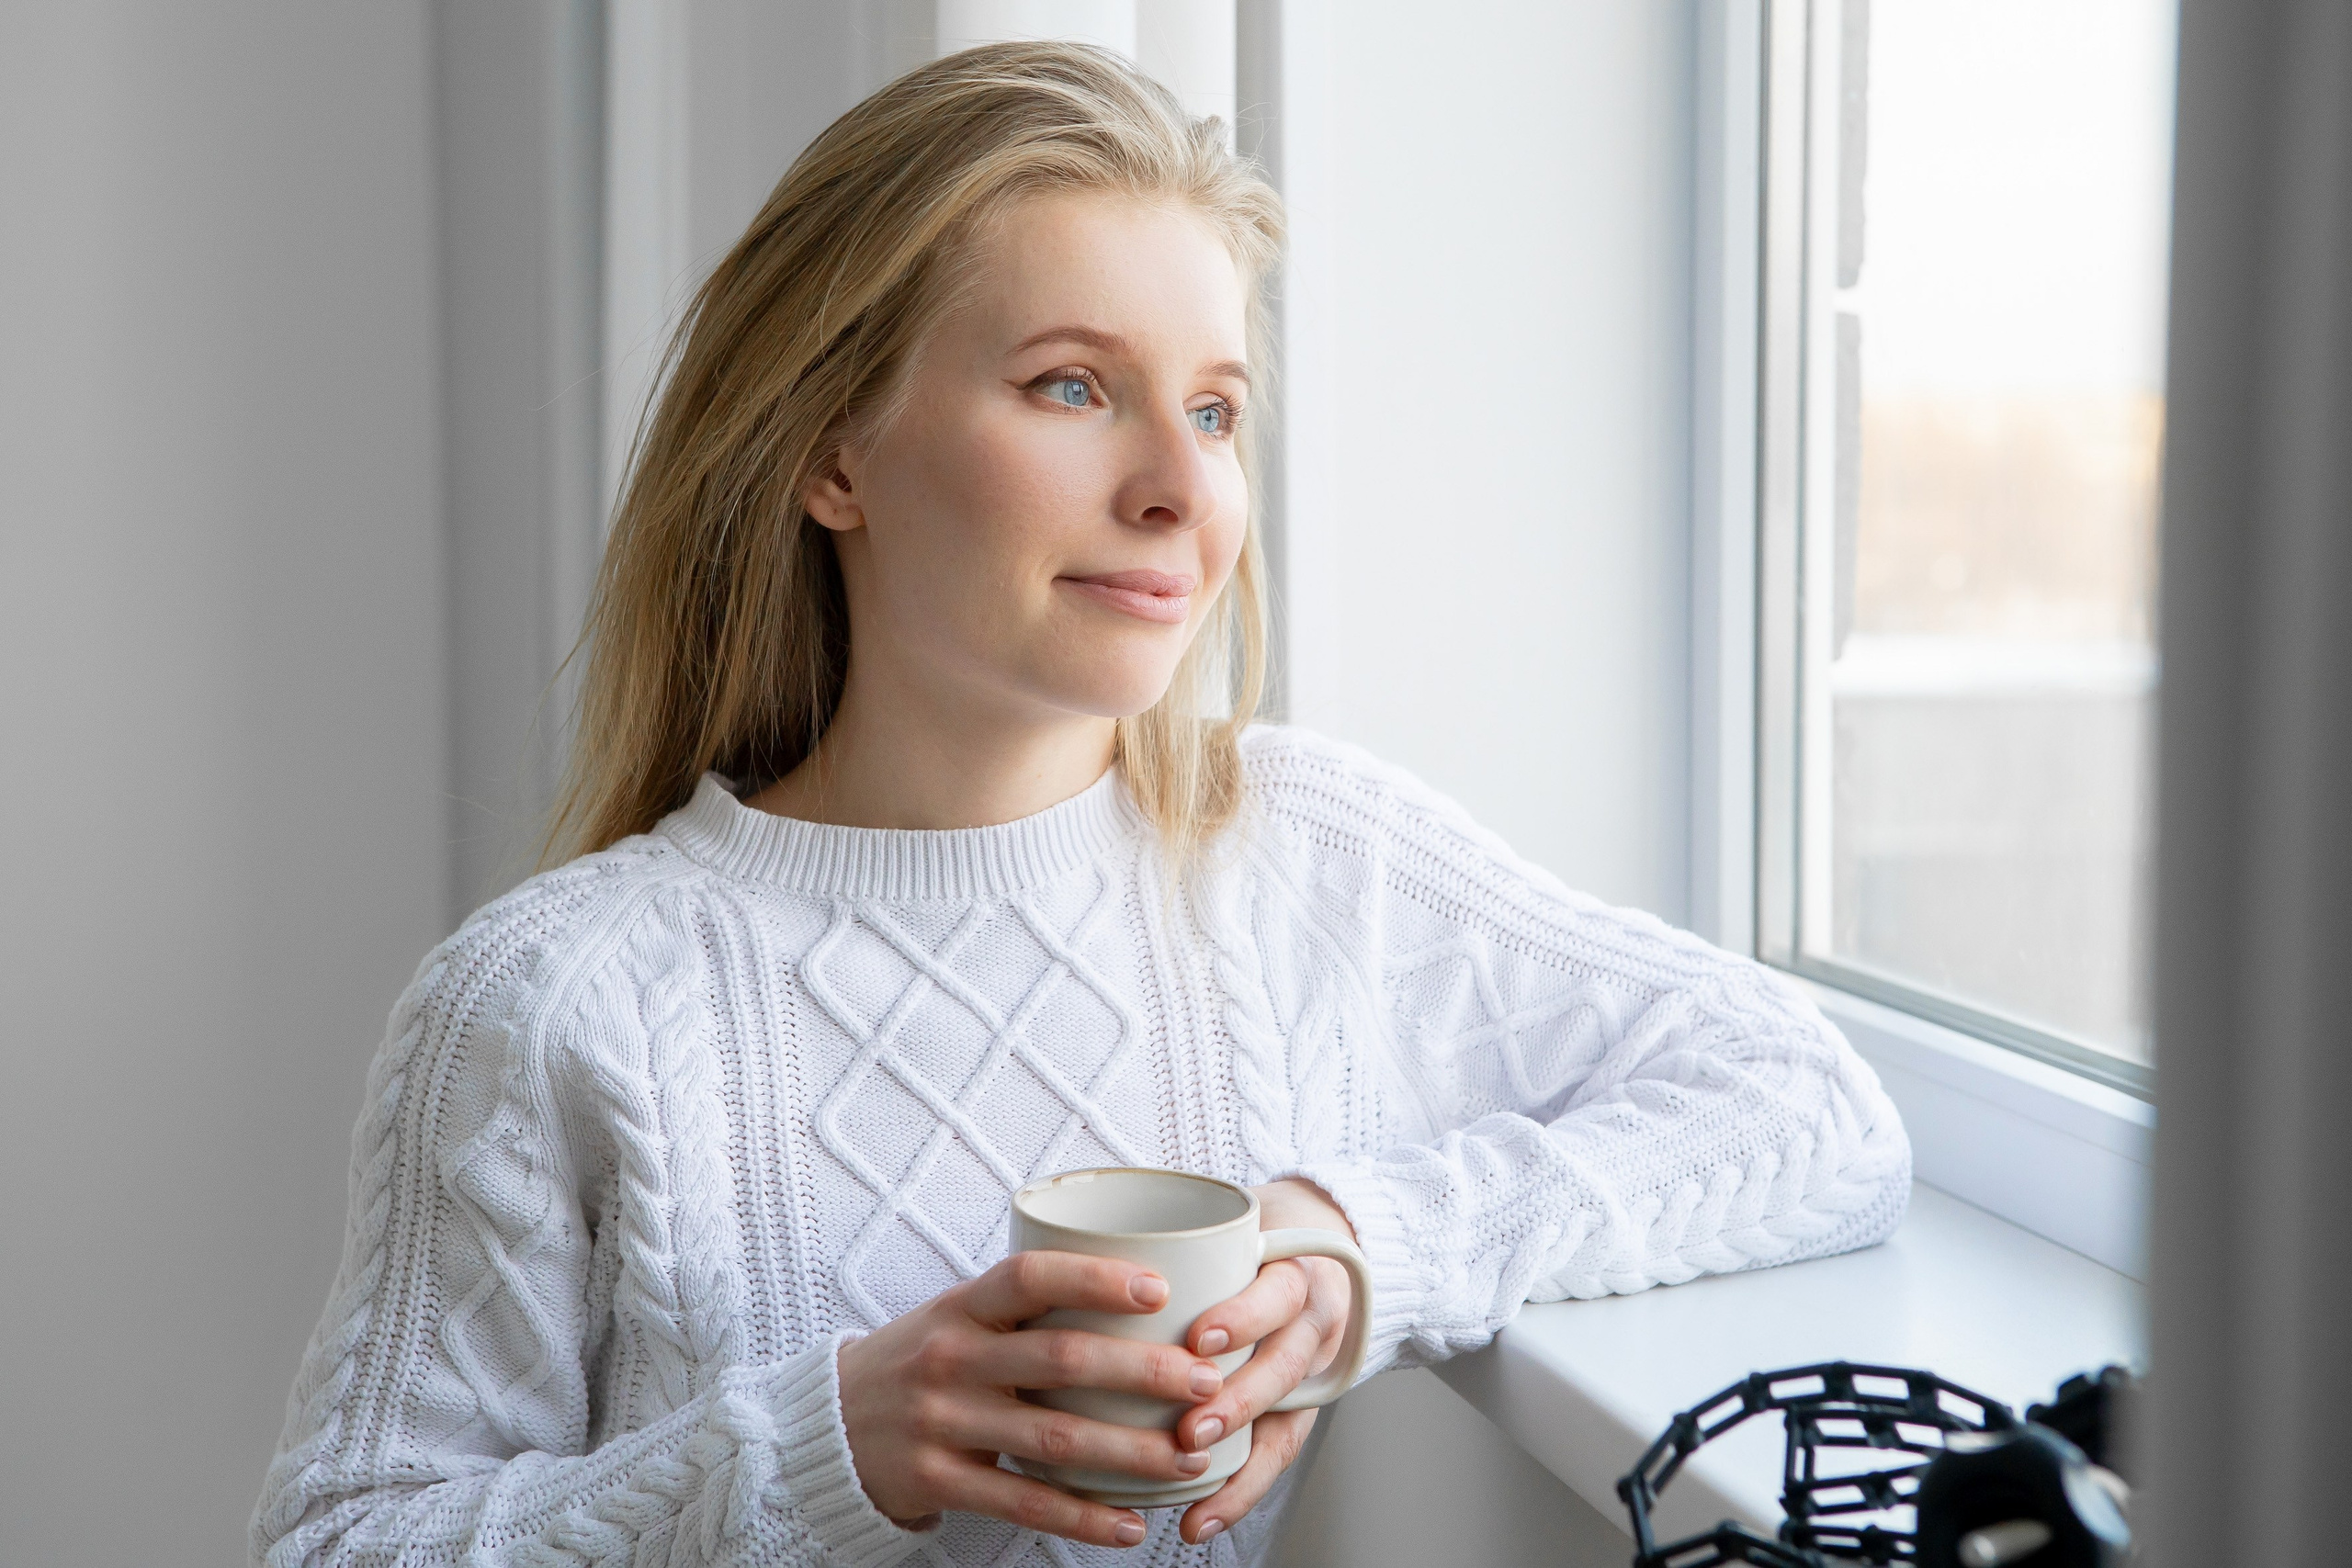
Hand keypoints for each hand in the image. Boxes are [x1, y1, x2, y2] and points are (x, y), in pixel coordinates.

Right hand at [837, 1251, 1228, 1547]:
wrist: (827, 1426)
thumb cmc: (920, 1360)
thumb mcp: (955, 1315)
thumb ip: (1024, 1304)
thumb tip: (1137, 1283)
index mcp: (961, 1307)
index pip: (1029, 1278)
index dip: (1095, 1279)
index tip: (1160, 1288)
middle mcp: (951, 1360)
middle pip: (1061, 1361)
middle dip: (1143, 1373)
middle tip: (1205, 1381)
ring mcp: (942, 1423)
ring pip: (1054, 1440)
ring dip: (1130, 1453)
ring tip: (1189, 1457)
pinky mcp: (939, 1481)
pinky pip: (1022, 1504)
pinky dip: (1081, 1519)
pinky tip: (1129, 1526)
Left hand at [1172, 1179, 1358, 1546]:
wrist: (1310, 1247)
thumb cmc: (1249, 1239)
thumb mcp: (1228, 1222)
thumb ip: (1172, 1234)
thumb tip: (1065, 1237)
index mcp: (1291, 1271)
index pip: (1277, 1294)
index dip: (1243, 1319)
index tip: (1201, 1339)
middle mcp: (1307, 1324)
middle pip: (1284, 1366)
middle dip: (1237, 1401)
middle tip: (1189, 1427)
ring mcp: (1306, 1370)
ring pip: (1284, 1419)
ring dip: (1236, 1457)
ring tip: (1189, 1473)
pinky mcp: (1296, 1409)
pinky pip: (1275, 1457)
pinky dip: (1238, 1493)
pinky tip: (1199, 1521)